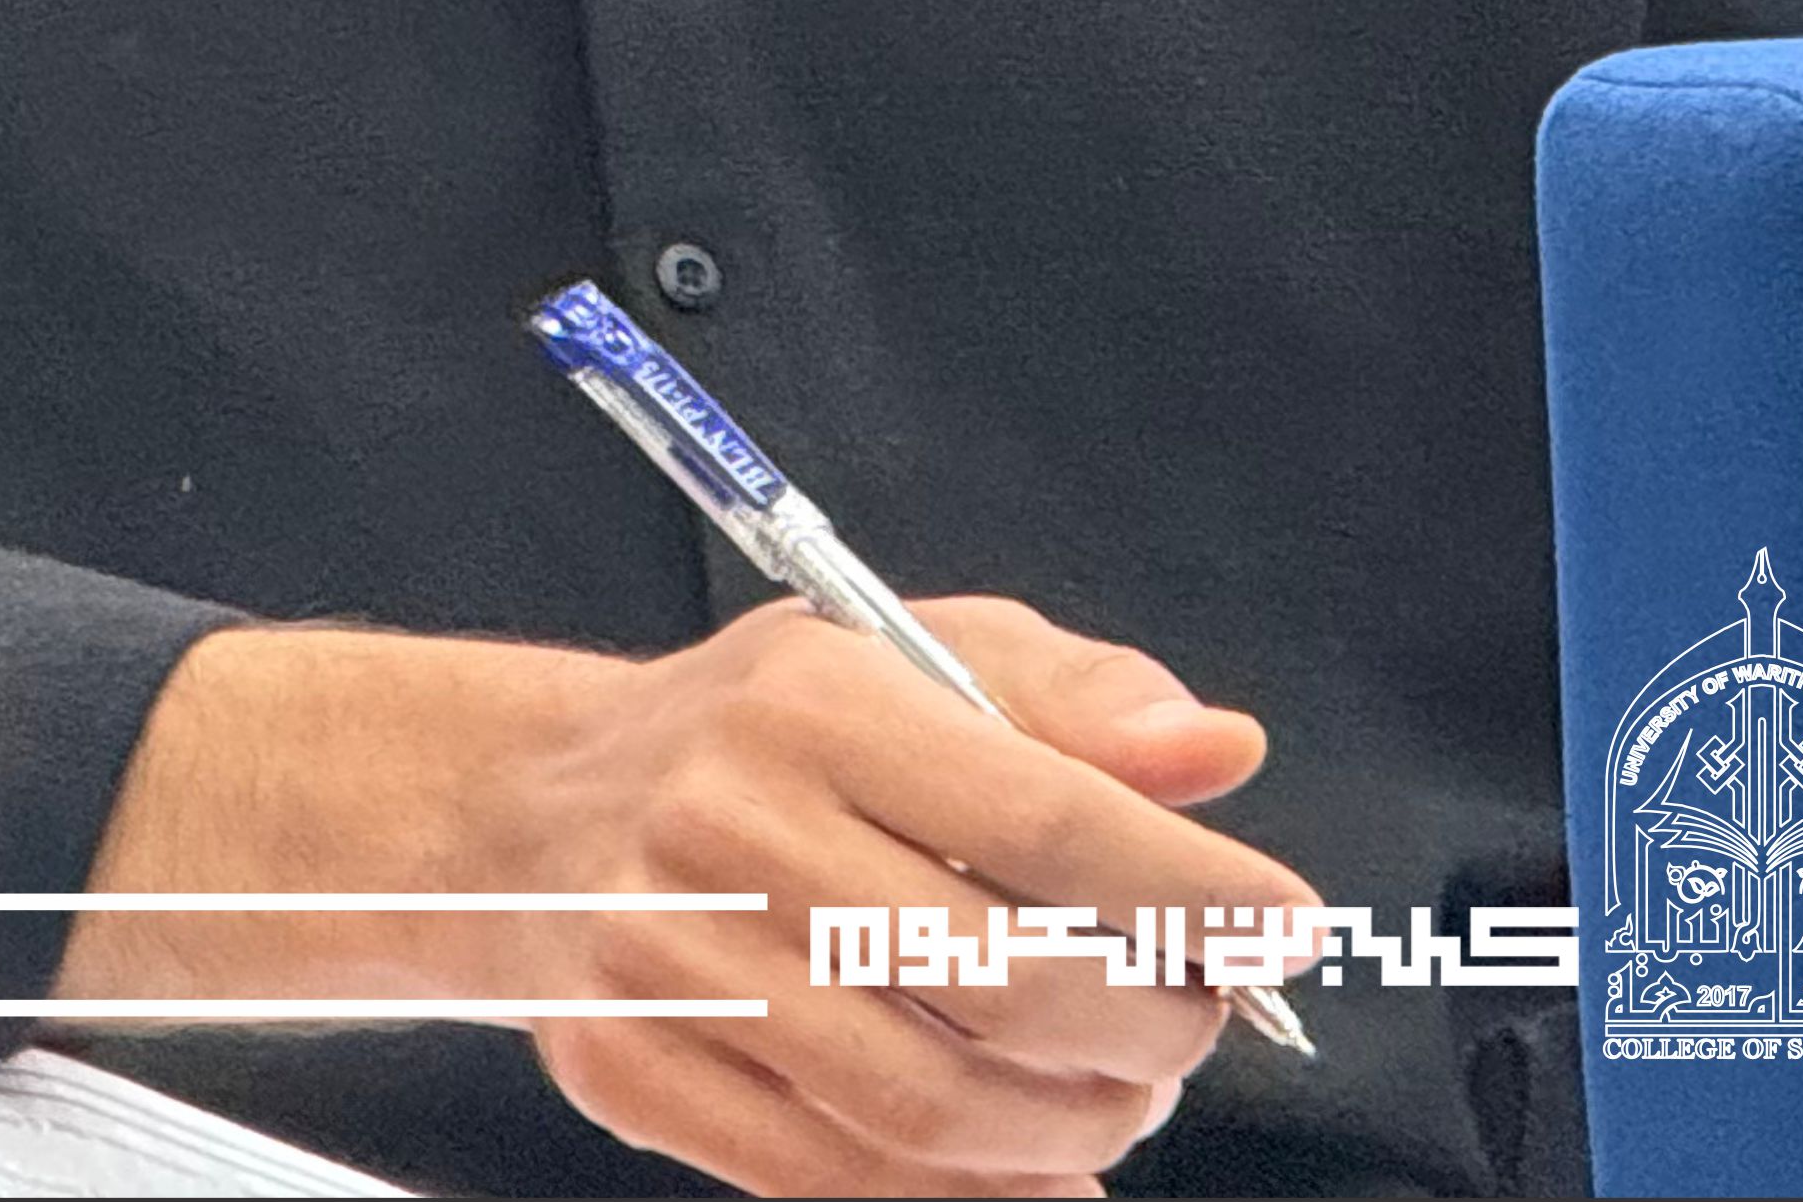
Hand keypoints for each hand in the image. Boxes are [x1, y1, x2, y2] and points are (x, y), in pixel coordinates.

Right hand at [519, 599, 1292, 1196]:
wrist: (523, 810)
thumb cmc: (750, 733)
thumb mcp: (903, 654)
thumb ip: (1074, 700)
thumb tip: (1215, 750)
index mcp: (810, 701)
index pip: (1043, 818)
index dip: (1191, 892)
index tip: (1279, 927)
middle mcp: (725, 823)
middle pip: (1003, 983)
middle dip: (1153, 1029)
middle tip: (1192, 1022)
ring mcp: (667, 958)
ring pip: (930, 1104)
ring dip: (1076, 1126)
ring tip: (1119, 1095)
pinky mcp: (630, 1066)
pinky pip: (833, 1177)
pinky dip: (970, 1200)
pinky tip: (1037, 1170)